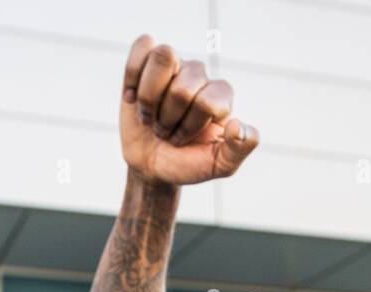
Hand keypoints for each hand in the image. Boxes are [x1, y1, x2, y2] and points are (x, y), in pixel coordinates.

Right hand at [120, 35, 258, 185]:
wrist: (153, 167)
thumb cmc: (188, 163)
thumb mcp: (219, 166)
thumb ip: (239, 149)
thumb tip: (238, 125)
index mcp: (221, 95)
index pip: (207, 102)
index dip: (189, 126)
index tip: (184, 141)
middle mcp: (199, 75)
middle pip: (182, 88)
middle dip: (168, 120)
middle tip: (165, 131)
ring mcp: (173, 66)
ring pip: (163, 57)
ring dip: (149, 98)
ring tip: (150, 116)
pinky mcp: (146, 63)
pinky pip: (143, 45)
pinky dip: (133, 75)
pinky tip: (131, 98)